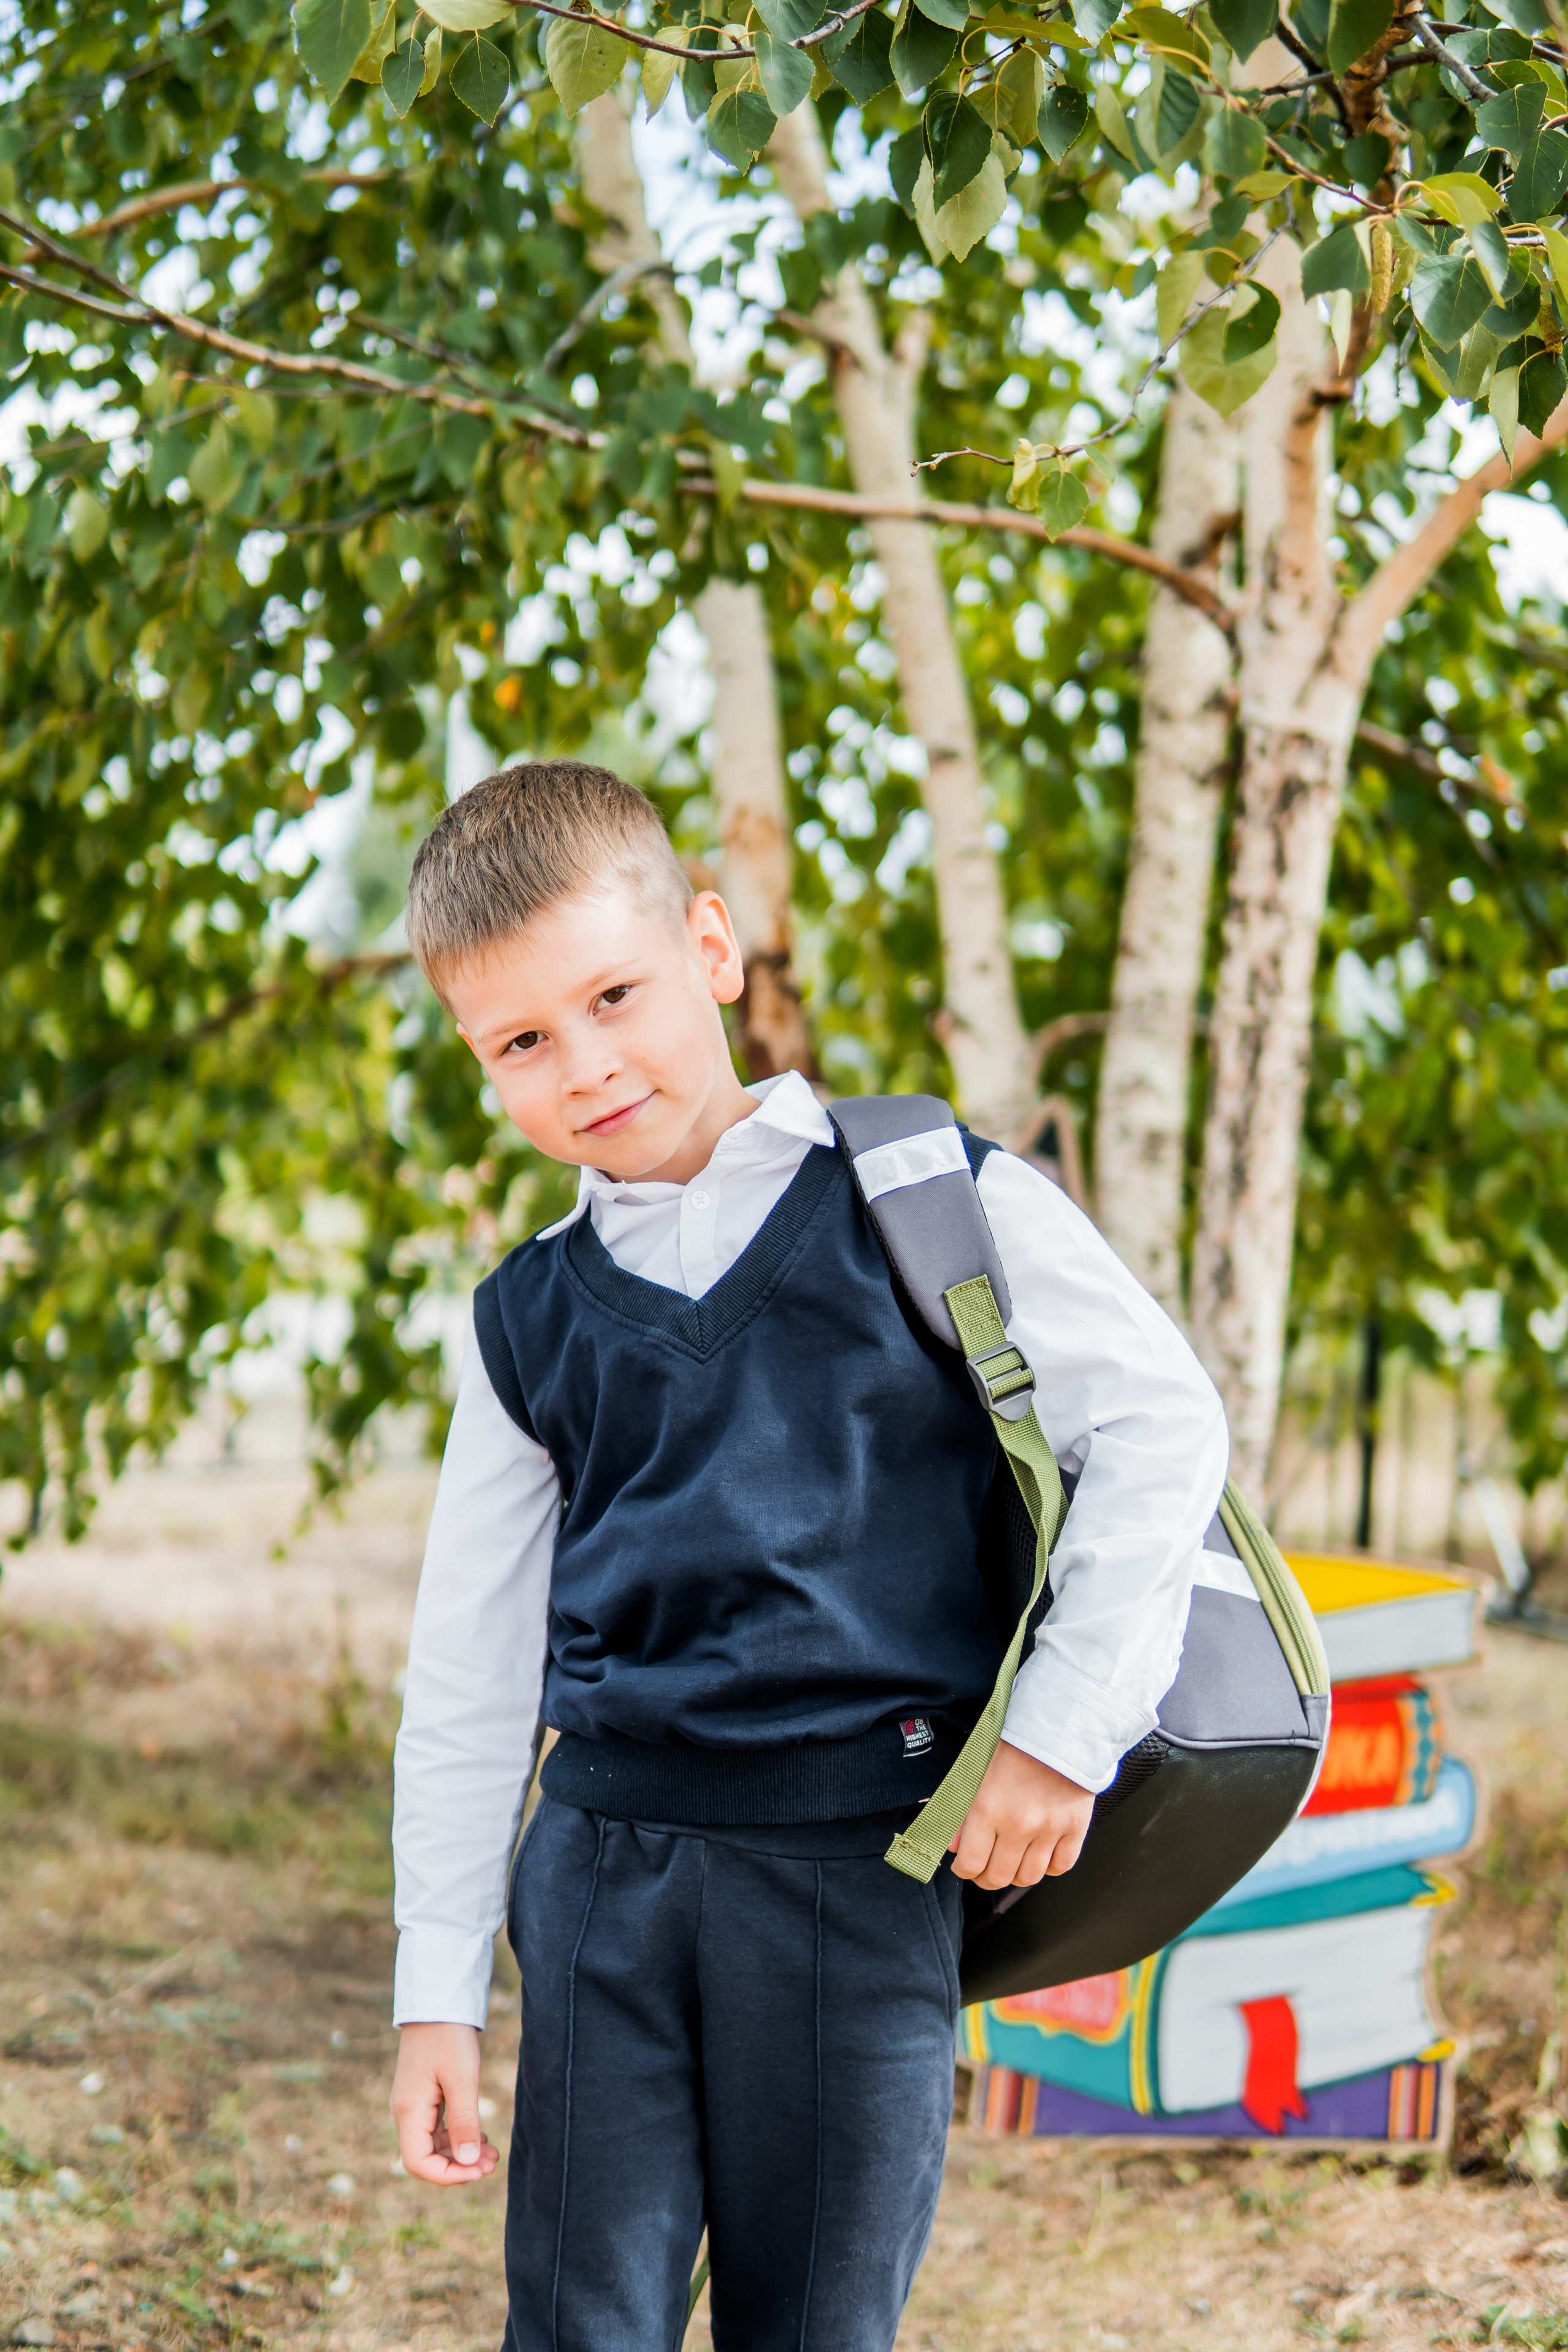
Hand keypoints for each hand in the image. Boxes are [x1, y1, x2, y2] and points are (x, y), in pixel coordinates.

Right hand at [390, 2022, 500, 2186]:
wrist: (438, 2003)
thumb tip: (468, 2162)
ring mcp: (412, 2106)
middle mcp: (405, 2113)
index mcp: (409, 2111)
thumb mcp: (462, 2078)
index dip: (448, 2175)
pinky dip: (457, 2138)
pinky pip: (436, 2130)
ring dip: (460, 2154)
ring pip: (432, 2146)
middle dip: (459, 2167)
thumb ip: (464, 2122)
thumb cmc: (449, 2036)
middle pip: (425, 2159)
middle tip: (492, 2165)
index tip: (478, 2171)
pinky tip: (480, 2138)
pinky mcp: (422, 2098)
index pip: (418, 2164)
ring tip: (492, 2154)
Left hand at [948, 1741, 1093, 1890]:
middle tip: (986, 1868)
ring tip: (1012, 1860)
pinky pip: (1060, 1866)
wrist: (1057, 1728)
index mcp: (988, 1808)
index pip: (970, 1864)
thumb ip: (961, 1813)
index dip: (964, 1871)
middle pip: (999, 1877)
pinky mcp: (1076, 1827)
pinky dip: (1048, 1866)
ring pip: (1029, 1877)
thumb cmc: (1013, 1747)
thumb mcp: (976, 1773)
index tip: (966, 1866)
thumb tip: (954, 1848)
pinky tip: (1040, 1853)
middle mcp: (1019, 1823)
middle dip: (987, 1878)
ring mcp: (1050, 1828)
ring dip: (1016, 1875)